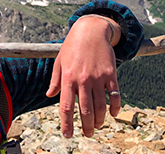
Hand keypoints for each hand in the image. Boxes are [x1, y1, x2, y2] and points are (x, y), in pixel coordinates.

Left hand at [46, 15, 120, 137]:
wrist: (91, 30)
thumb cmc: (72, 46)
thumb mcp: (59, 61)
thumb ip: (55, 80)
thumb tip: (49, 95)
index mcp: (68, 77)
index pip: (66, 106)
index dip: (66, 123)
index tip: (68, 135)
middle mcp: (83, 79)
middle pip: (85, 110)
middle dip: (86, 126)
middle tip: (87, 134)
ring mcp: (98, 77)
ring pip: (100, 106)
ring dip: (99, 120)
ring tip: (97, 126)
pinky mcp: (111, 74)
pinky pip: (115, 95)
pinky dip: (115, 107)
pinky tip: (112, 114)